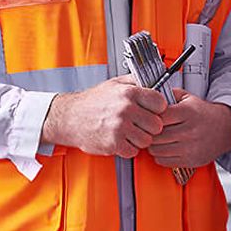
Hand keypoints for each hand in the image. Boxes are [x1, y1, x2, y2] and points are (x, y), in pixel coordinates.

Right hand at [41, 75, 165, 157]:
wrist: (69, 117)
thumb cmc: (92, 102)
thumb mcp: (114, 84)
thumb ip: (136, 81)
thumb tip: (156, 79)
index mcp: (128, 93)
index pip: (161, 103)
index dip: (158, 109)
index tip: (152, 111)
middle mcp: (126, 109)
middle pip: (156, 125)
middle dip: (149, 127)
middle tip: (140, 125)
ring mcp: (120, 127)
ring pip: (147, 140)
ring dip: (139, 139)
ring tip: (128, 133)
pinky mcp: (113, 143)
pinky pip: (133, 151)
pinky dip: (128, 149)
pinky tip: (121, 140)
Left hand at [146, 89, 230, 169]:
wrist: (226, 129)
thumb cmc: (203, 114)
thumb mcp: (188, 98)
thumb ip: (168, 94)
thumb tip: (148, 94)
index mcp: (187, 112)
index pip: (157, 117)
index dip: (149, 118)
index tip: (148, 118)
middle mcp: (189, 130)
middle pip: (155, 135)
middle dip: (149, 133)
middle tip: (149, 131)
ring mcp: (190, 147)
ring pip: (157, 150)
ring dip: (153, 145)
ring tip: (157, 139)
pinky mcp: (191, 160)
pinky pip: (164, 161)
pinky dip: (160, 156)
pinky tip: (165, 149)